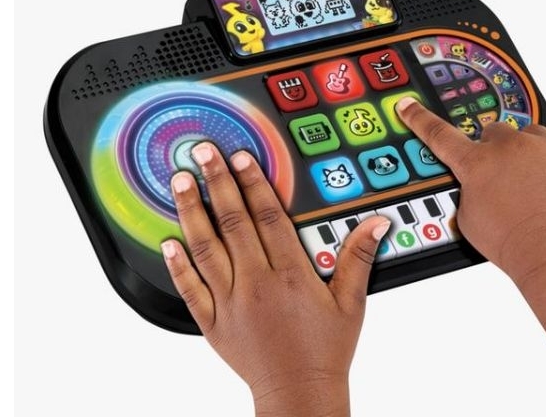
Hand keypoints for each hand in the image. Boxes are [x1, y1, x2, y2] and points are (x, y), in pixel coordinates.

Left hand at [160, 142, 389, 416]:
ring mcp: (231, 304)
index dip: (253, 182)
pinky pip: (191, 290)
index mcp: (290, 274)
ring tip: (179, 182)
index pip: (268, 217)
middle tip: (203, 152)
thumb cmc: (326, 350)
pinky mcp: (213, 324)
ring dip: (192, 213)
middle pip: (233, 223)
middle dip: (217, 182)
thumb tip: (377, 223)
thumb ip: (359, 257)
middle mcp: (257, 284)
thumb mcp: (351, 302)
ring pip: (206, 249)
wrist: (300, 395)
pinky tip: (169, 241)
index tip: (241, 156)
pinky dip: (178, 266)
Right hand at [394, 97, 545, 284]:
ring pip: (534, 134)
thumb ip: (466, 194)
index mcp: (475, 163)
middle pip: (495, 132)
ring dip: (533, 152)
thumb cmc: (511, 243)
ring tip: (539, 184)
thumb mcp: (468, 222)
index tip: (408, 105)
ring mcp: (545, 147)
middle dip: (498, 150)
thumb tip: (474, 187)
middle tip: (506, 178)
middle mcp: (508, 146)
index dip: (419, 118)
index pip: (438, 135)